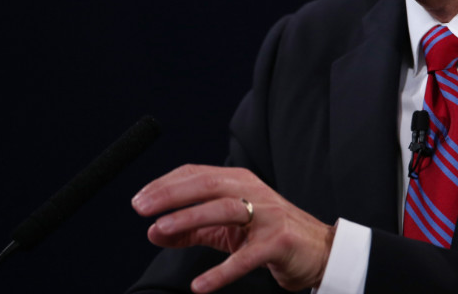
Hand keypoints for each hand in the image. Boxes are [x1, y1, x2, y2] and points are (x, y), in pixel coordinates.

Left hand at [132, 164, 335, 292]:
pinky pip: (245, 257)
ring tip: (161, 229)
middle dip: (170, 195)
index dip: (165, 185)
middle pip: (206, 185)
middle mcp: (252, 191)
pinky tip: (200, 286)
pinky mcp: (277, 242)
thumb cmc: (269, 235)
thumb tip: (153, 231)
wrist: (318, 250)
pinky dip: (221, 272)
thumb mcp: (227, 229)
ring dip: (190, 218)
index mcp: (238, 181)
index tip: (139, 200)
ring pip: (223, 210)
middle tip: (141, 208)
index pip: (196, 175)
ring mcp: (267, 215)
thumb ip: (191, 230)